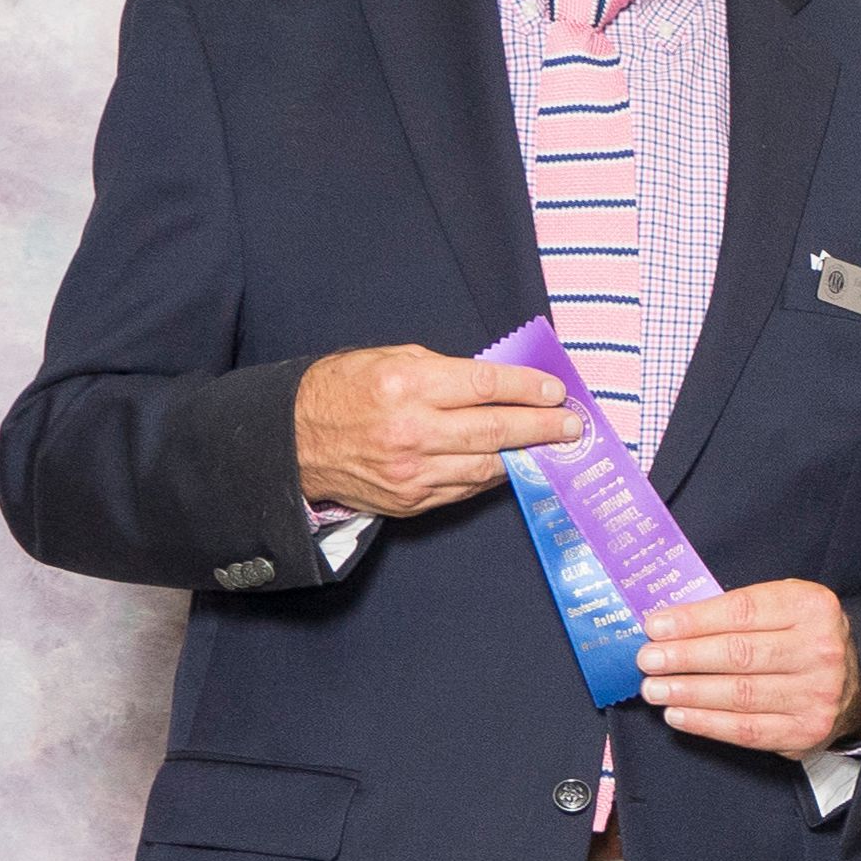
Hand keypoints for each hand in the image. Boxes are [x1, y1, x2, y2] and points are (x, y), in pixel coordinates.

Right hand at [293, 344, 585, 516]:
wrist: (289, 441)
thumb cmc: (338, 391)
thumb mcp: (384, 360)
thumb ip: (441, 371)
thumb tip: (495, 382)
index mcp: (405, 385)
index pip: (484, 386)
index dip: (527, 388)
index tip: (555, 391)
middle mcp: (411, 430)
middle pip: (495, 429)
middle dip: (542, 428)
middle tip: (572, 426)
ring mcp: (412, 470)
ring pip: (486, 466)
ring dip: (525, 456)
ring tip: (551, 447)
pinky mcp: (410, 499)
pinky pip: (465, 488)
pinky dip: (492, 476)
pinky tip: (511, 464)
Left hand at [638, 581, 860, 759]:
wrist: (858, 678)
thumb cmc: (804, 636)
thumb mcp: (784, 604)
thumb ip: (738, 610)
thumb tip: (671, 624)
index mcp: (812, 608)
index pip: (742, 612)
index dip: (694, 620)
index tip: (656, 626)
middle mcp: (819, 650)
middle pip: (738, 654)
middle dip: (684, 658)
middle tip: (649, 660)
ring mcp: (816, 694)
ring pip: (740, 694)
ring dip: (689, 692)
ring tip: (655, 688)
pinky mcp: (806, 730)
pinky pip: (748, 730)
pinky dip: (707, 723)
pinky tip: (679, 715)